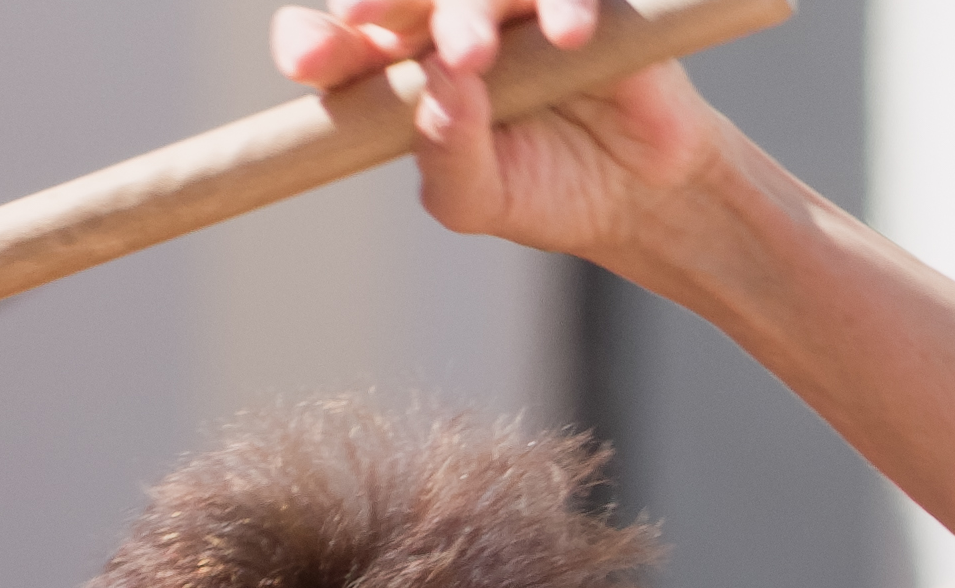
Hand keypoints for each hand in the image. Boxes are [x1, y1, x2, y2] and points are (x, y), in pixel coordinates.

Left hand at [267, 0, 724, 262]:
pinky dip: (561, 2)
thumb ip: (446, 154)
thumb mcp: (477, 200)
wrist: (645, 198)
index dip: (316, 41)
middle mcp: (450, 22)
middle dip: (383, 2)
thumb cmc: (548, 194)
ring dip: (464, 7)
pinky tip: (567, 33)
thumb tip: (441, 79)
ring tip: (473, 56)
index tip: (309, 59)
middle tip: (374, 29)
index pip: (339, 41)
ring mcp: (513, 4)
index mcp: (404, 70)